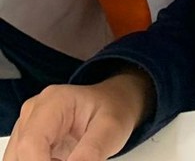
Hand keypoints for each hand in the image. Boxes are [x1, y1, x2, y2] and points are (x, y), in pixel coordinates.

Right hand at [4, 72, 150, 160]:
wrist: (113, 102)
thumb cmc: (112, 109)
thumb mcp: (111, 129)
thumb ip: (91, 152)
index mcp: (54, 101)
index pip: (32, 143)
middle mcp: (33, 111)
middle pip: (21, 154)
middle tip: (75, 160)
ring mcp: (27, 126)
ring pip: (18, 159)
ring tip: (71, 157)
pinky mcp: (26, 141)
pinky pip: (23, 160)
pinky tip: (61, 160)